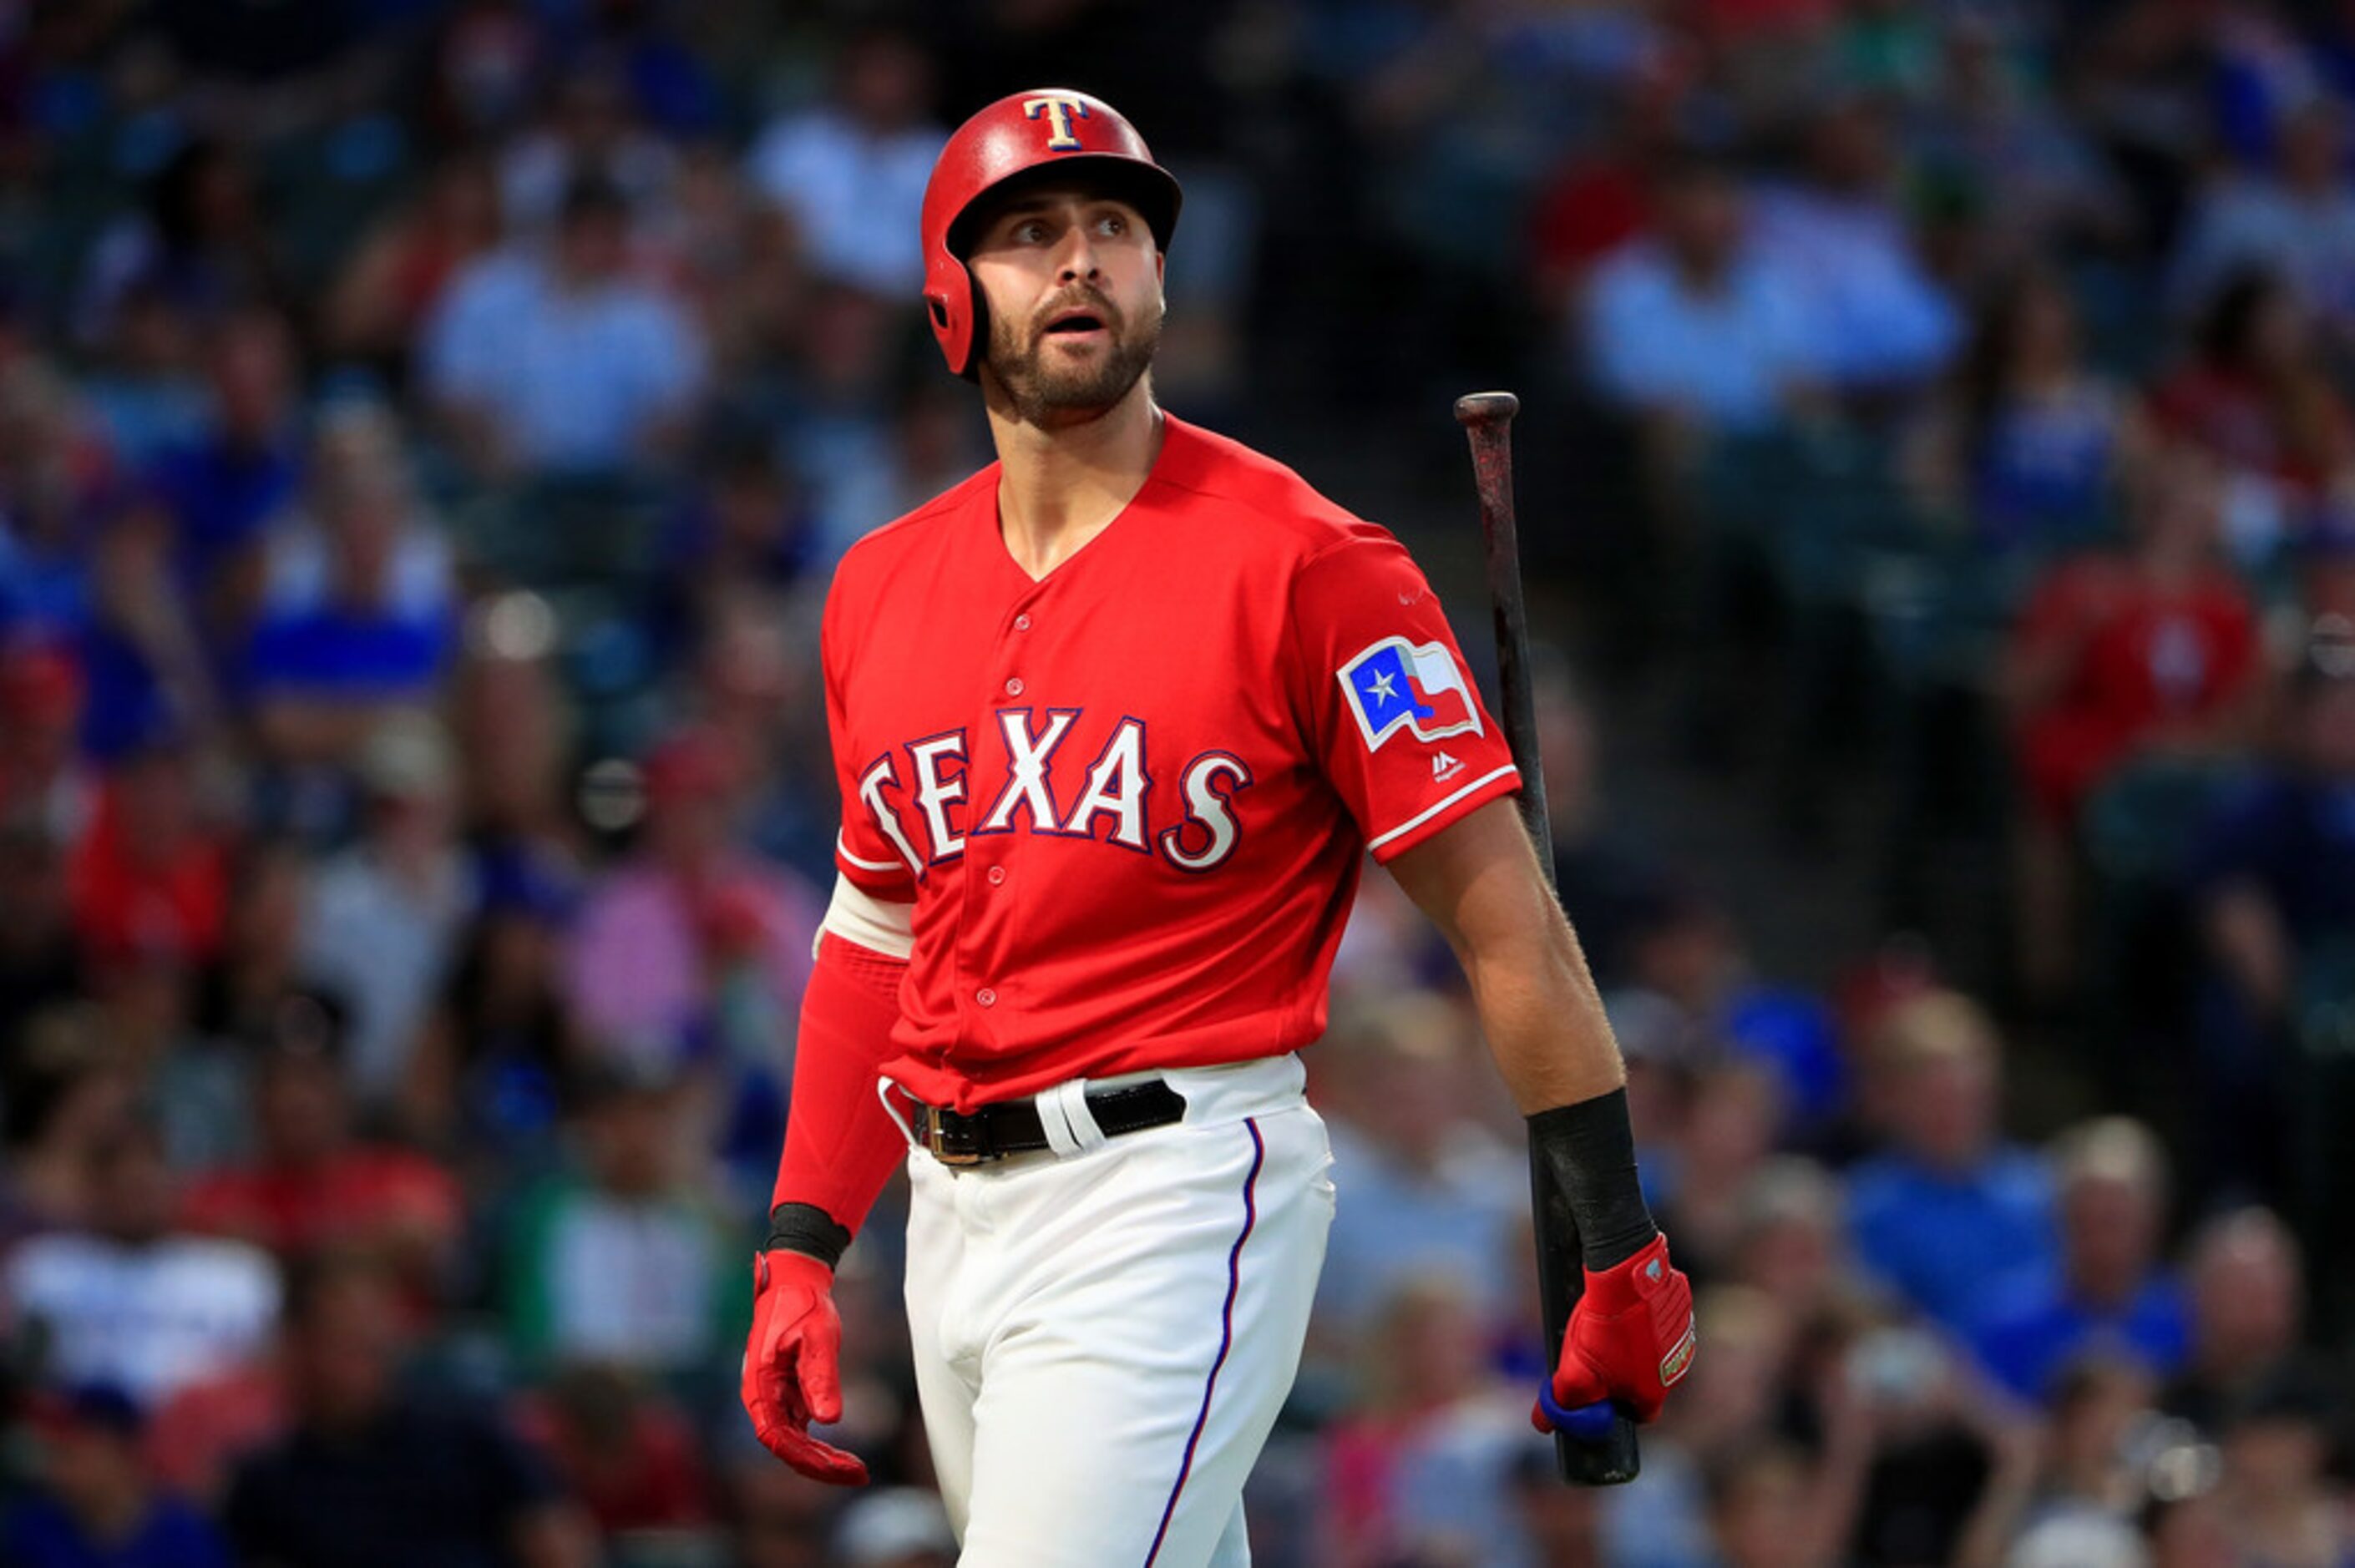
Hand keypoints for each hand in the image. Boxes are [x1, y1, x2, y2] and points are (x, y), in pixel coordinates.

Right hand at [741, 1250, 867, 1483]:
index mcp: (760, 1385)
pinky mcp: (786, 1393)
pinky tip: (842, 1454)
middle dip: (820, 1466)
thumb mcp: (817, 1338)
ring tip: (856, 1470)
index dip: (807, 1458)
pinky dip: (819, 1444)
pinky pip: (799, 1429)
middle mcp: (762, 1397)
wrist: (795, 1281)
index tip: (839, 1467)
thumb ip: (820, 1378)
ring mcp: (773, 1397)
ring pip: (793, 1442)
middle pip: (786, 1446)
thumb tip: (828, 1421)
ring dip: (821, 1459)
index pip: (777, 1437)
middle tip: (859, 1474)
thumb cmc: (802, 1304)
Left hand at [1534, 1233, 1695, 1432]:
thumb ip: (1563, 1402)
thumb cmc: (1604, 1328)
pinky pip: (1663, 1323)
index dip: (1617, 1407)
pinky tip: (1626, 1307)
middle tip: (1600, 1354)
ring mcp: (1684, 1339)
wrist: (1626, 1273)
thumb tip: (1543, 1424)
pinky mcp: (1683, 1310)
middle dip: (1625, 1375)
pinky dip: (1646, 1320)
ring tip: (1610, 1326)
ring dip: (1635, 1346)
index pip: (1639, 1416)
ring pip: (1655, 1353)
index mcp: (1655, 1392)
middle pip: (1647, 1384)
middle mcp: (1676, 1371)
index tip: (1601, 1392)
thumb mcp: (1575, 1372)